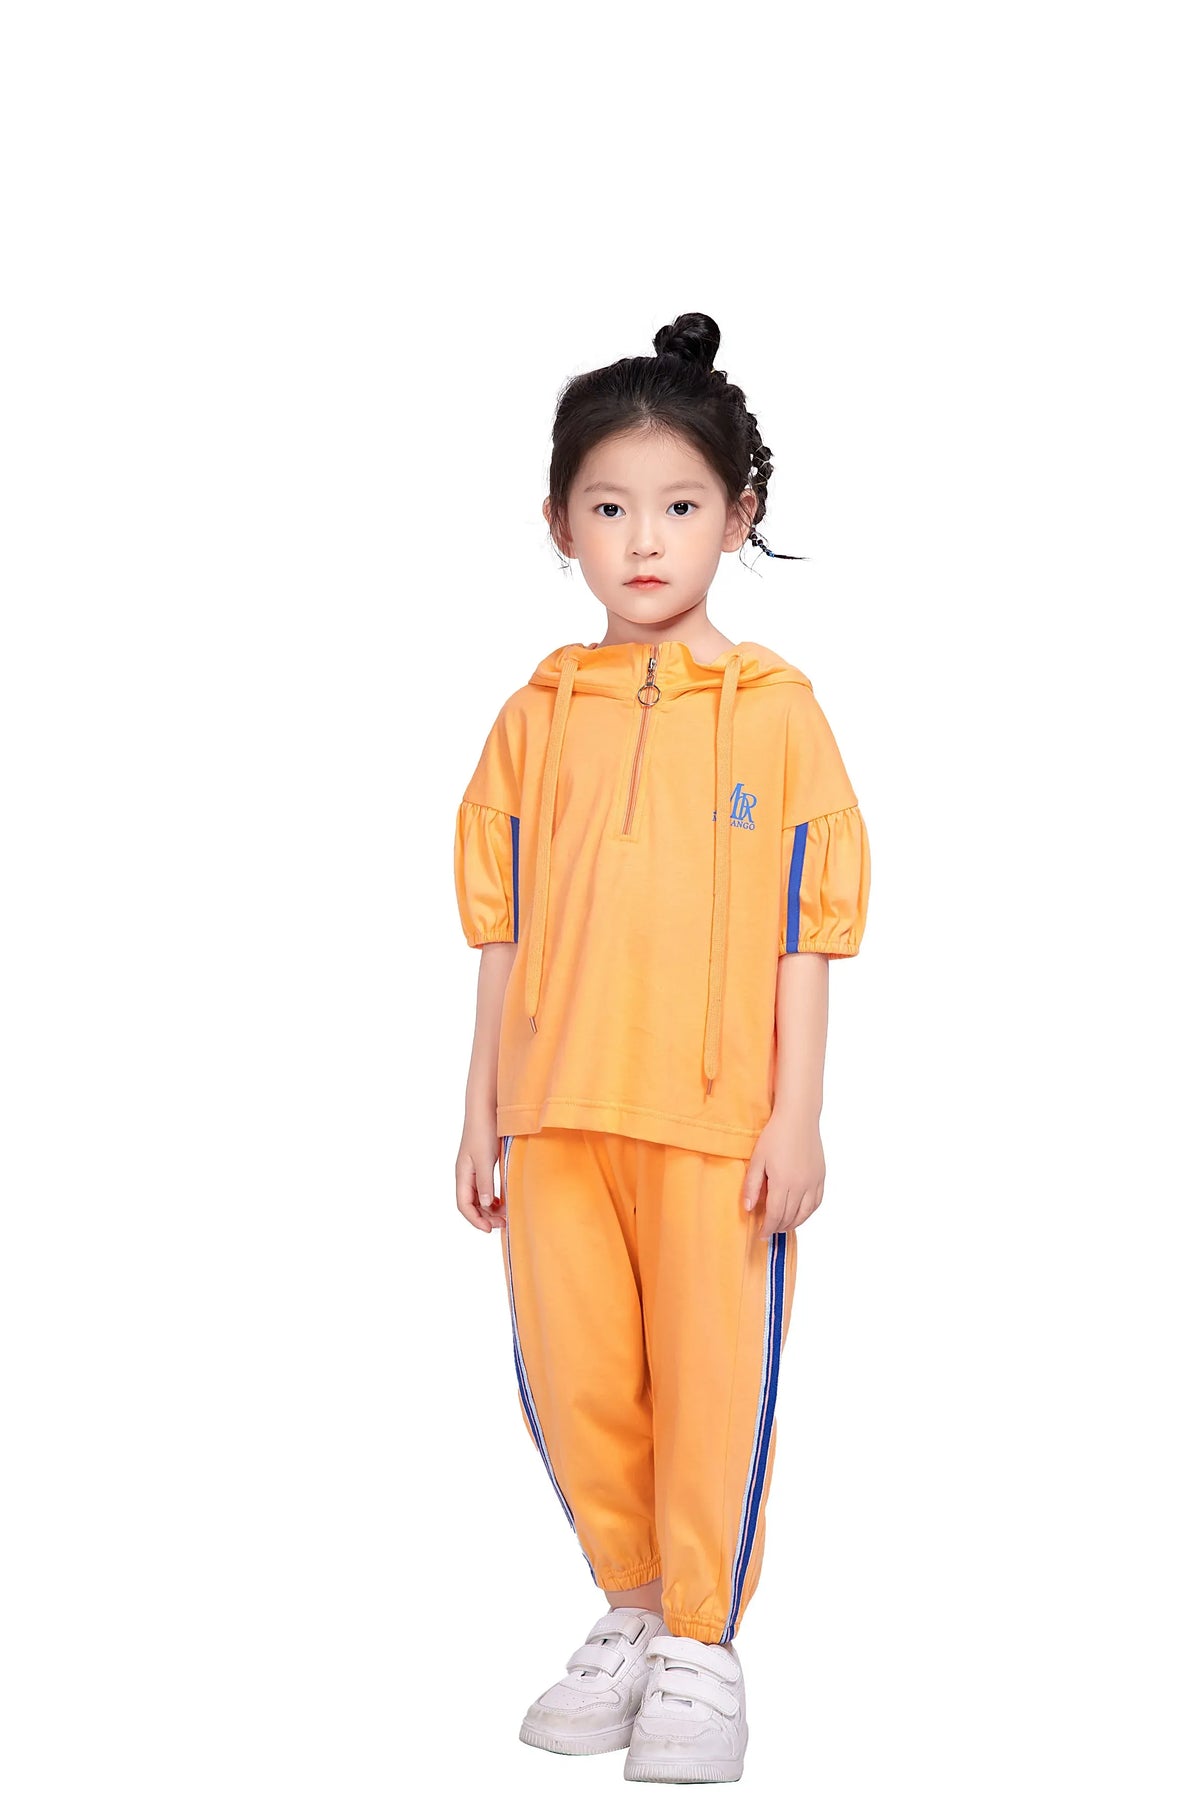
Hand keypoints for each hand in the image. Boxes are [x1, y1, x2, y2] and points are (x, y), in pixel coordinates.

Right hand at [455, 1122, 506, 1232]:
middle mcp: (466, 1174)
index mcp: (462, 1174)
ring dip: (490, 1208)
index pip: (464, 1205)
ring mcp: (473, 1169)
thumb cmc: (483, 1130)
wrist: (485, 1107)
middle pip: (471, 1204)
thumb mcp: (485, 1158)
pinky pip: (485, 1187)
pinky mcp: (482, 1163)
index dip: (475, 1220)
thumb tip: (485, 1205)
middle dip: (485, 1216)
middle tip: (504, 1223)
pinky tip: (503, 1199)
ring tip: (505, 1214)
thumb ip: (485, 1182)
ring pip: (479, 1197)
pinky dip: (493, 1197)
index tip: (490, 1229)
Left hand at [741, 1110, 825, 1238]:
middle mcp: (801, 1186)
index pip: (775, 1215)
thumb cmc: (774, 1136)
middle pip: (790, 1217)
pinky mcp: (821, 1176)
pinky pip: (817, 1202)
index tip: (760, 1235)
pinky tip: (800, 1213)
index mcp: (783, 1183)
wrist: (798, 1118)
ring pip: (805, 1213)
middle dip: (778, 1227)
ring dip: (794, 1223)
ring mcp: (813, 1182)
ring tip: (782, 1225)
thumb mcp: (757, 1160)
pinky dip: (808, 1213)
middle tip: (768, 1231)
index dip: (767, 1228)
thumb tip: (749, 1209)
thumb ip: (752, 1186)